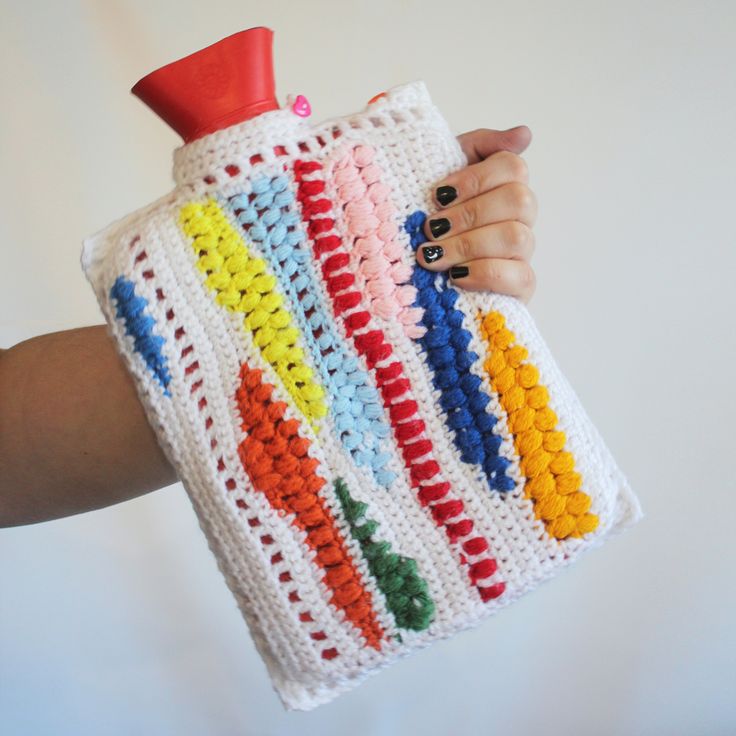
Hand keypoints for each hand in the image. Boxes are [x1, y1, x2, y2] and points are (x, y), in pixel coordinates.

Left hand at [416, 126, 536, 302]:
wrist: (407, 279)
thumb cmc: (426, 224)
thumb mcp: (438, 177)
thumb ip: (477, 149)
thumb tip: (524, 134)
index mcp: (501, 188)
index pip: (512, 166)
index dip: (475, 178)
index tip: (437, 195)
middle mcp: (519, 219)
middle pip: (519, 199)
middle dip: (468, 214)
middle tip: (430, 229)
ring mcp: (522, 255)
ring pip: (518, 237)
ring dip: (469, 244)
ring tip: (431, 255)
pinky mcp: (520, 289)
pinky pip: (521, 277)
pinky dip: (485, 273)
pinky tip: (456, 275)